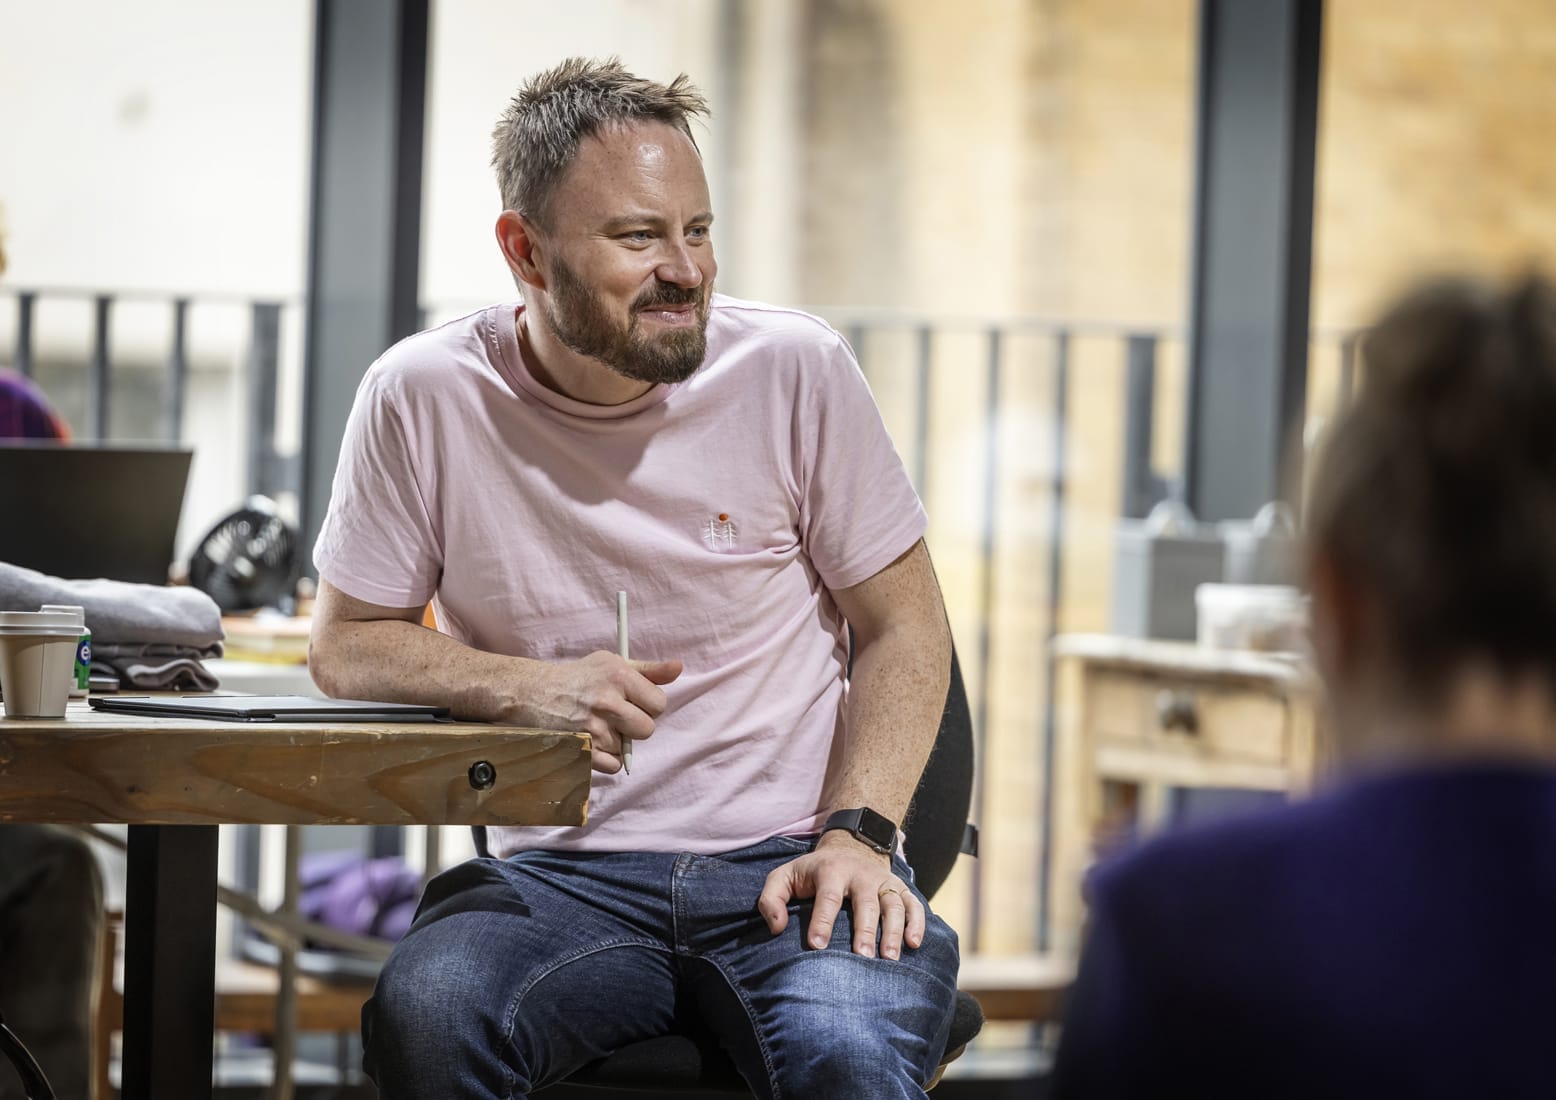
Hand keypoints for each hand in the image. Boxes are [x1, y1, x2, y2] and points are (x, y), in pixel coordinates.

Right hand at [504, 651, 681, 772]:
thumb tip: (679, 668)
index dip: (649, 706)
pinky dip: (605, 759)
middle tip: (617, 717)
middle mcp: (607, 701)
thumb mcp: (611, 664)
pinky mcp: (581, 749)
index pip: (659, 704)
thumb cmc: (578, 677)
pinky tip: (591, 741)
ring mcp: (593, 727)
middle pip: (648, 730)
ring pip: (628, 749)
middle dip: (636, 726)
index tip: (634, 703)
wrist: (531, 693)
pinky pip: (613, 766)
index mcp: (618, 675)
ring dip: (617, 742)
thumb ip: (649, 671)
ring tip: (597, 726)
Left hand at [756, 832, 924, 959]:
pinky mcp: (900, 887)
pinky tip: (914, 944)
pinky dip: (917, 923)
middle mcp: (860, 874)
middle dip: (865, 930)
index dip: (822, 921)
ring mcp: (883, 880)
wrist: (849, 847)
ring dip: (893, 930)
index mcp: (830, 870)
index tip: (817, 946)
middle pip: (866, 902)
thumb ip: (772, 899)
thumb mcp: (784, 877)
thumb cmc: (812, 873)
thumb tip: (777, 927)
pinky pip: (914, 904)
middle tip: (862, 957)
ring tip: (890, 958)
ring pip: (893, 903)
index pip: (828, 896)